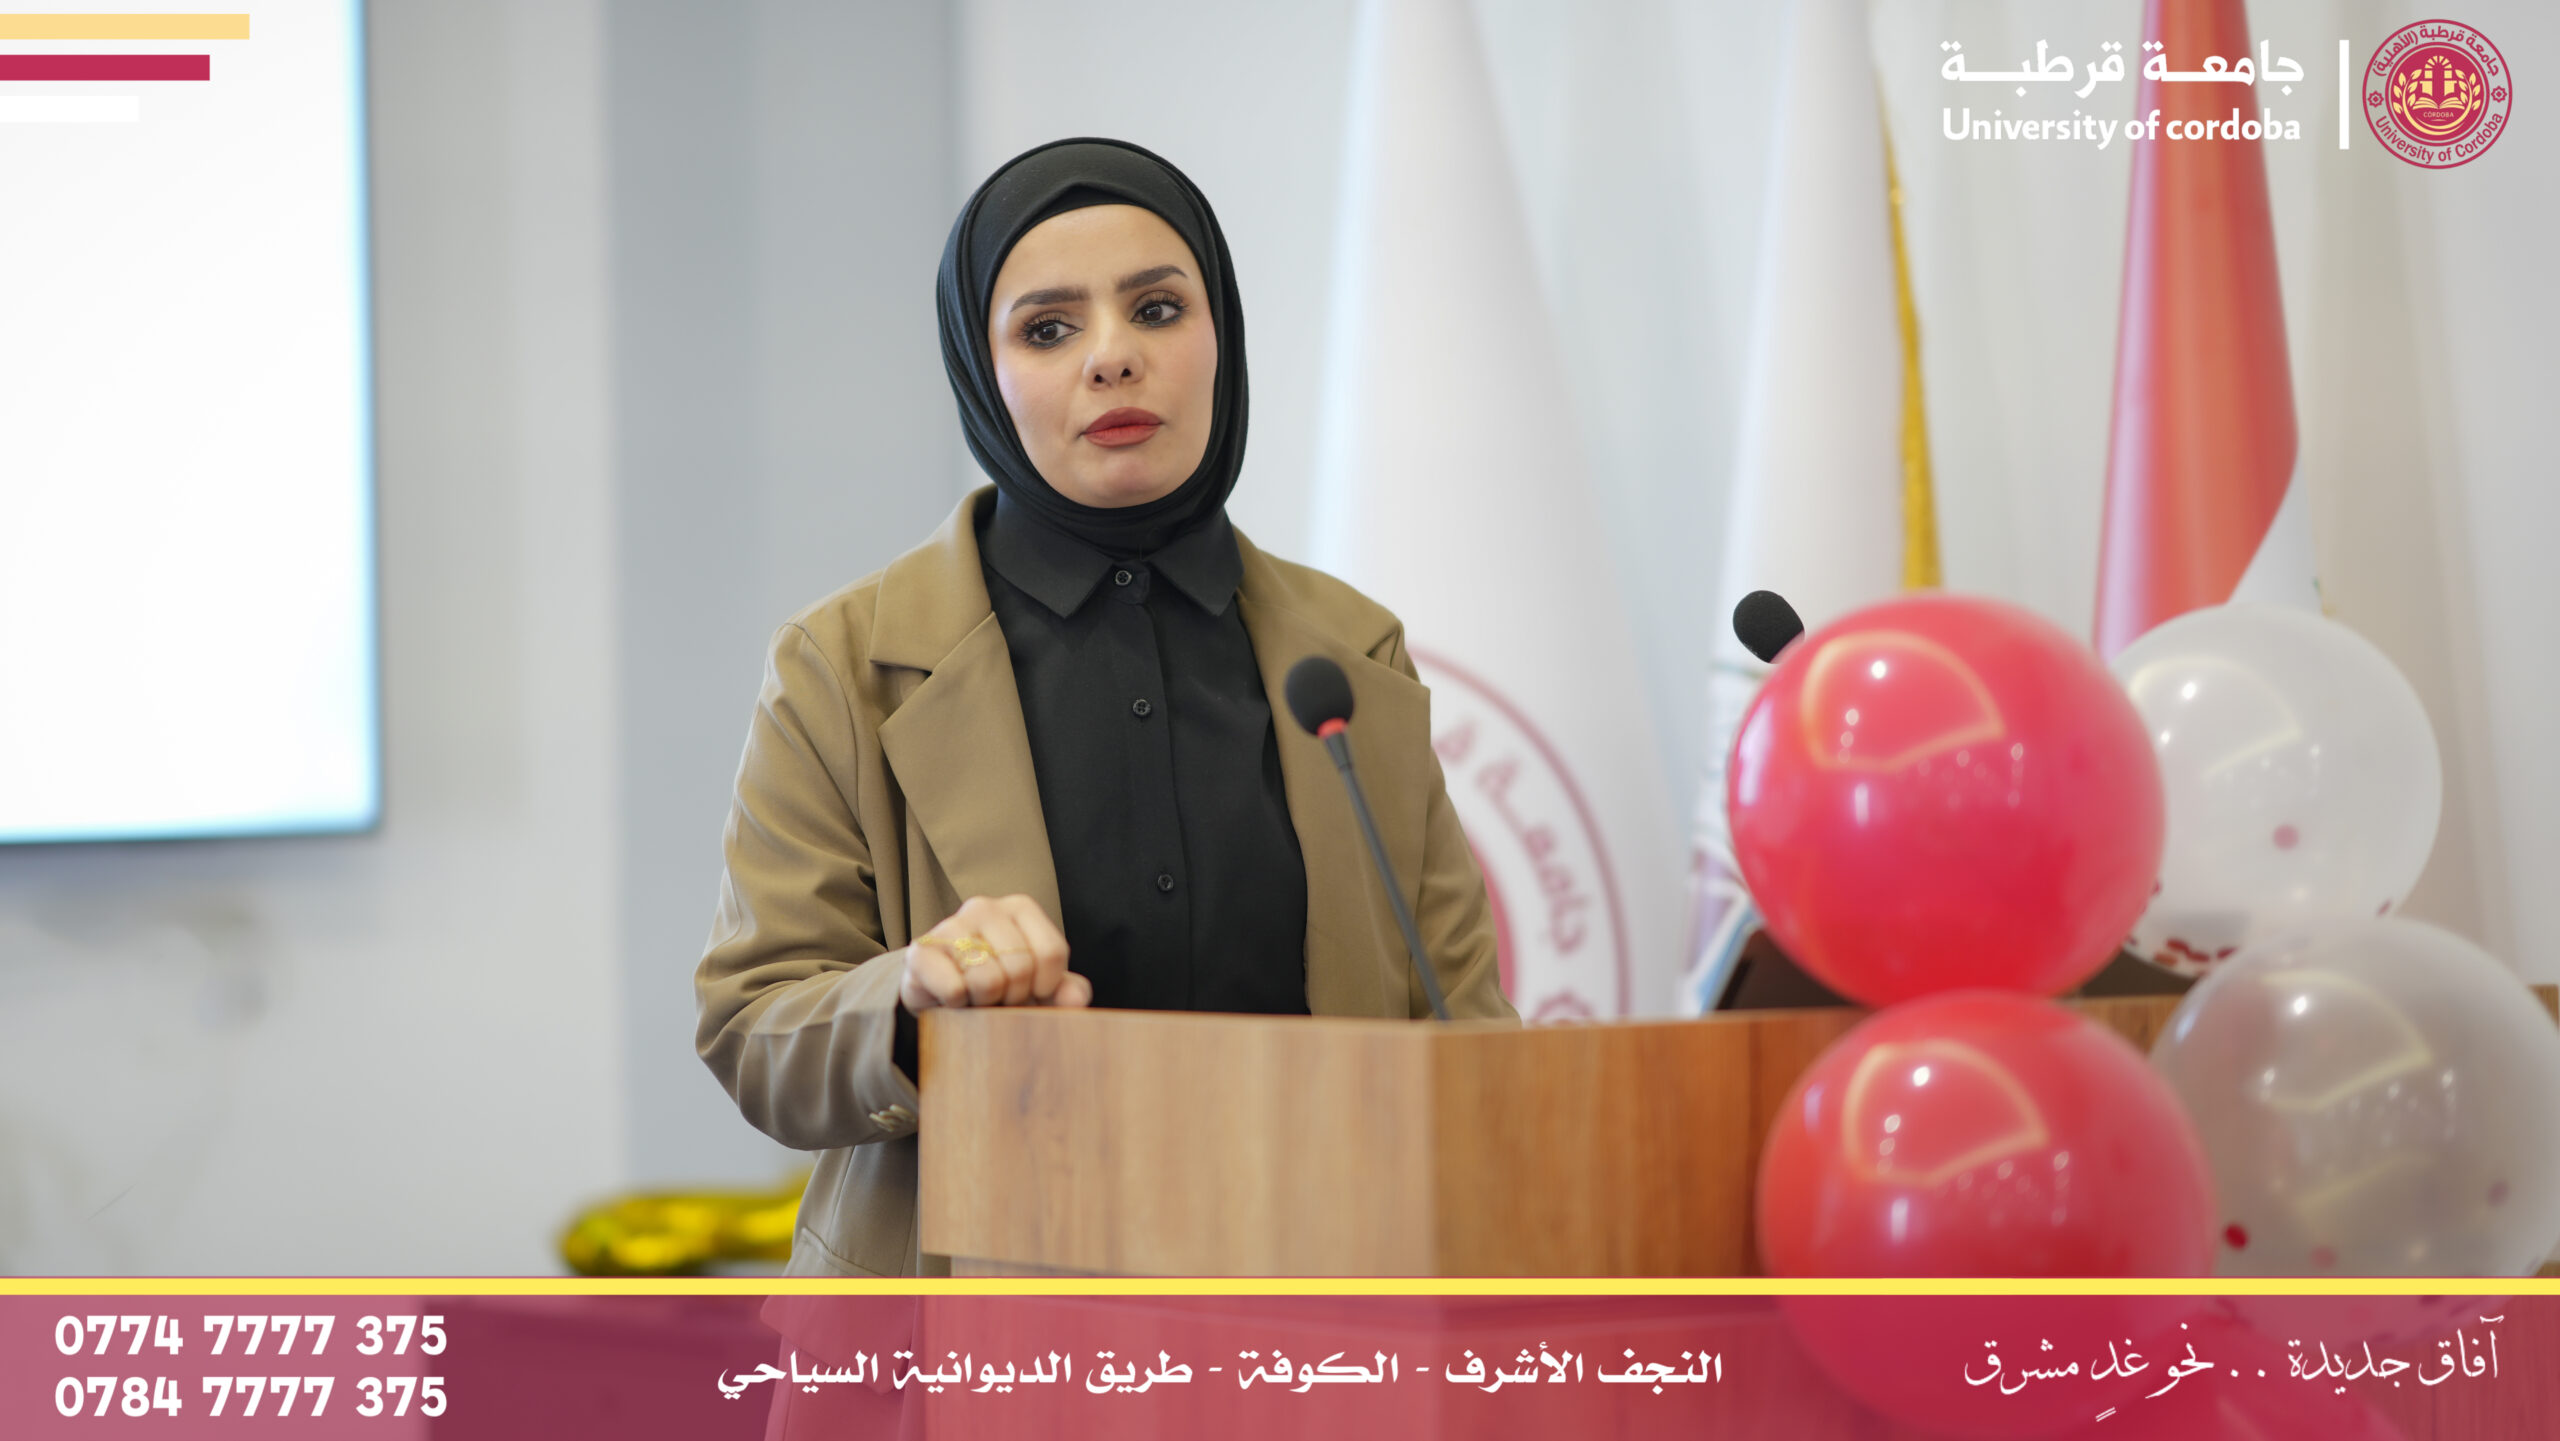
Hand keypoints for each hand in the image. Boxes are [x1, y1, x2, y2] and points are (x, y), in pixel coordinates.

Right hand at [897, 894, 1090, 1012]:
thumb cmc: (999, 987)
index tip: (1031, 991)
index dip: (1045, 986)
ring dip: (985, 1002)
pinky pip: (955, 989)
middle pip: (1020, 967)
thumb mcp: (1039, 988)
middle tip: (999, 997)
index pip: (1051, 952)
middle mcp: (984, 907)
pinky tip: (953, 998)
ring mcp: (950, 925)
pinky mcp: (921, 951)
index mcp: (1020, 908)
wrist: (943, 994)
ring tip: (977, 997)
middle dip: (1014, 996)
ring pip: (988, 979)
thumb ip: (1066, 990)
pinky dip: (958, 1005)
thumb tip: (1077, 998)